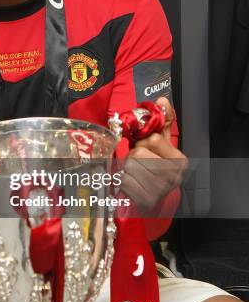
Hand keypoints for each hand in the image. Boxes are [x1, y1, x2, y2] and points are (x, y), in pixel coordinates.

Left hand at [120, 97, 187, 213]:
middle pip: (139, 153)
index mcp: (179, 160)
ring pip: (129, 165)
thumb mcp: (162, 146)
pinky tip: (131, 183)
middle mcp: (173, 176)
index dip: (143, 141)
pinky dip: (122, 179)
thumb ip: (162, 123)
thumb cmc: (155, 169)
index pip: (152, 138)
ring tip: (135, 173)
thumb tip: (162, 101)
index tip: (146, 148)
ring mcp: (159, 190)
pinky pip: (123, 179)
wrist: (153, 201)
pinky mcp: (144, 199)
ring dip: (126, 167)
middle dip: (134, 155)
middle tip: (139, 163)